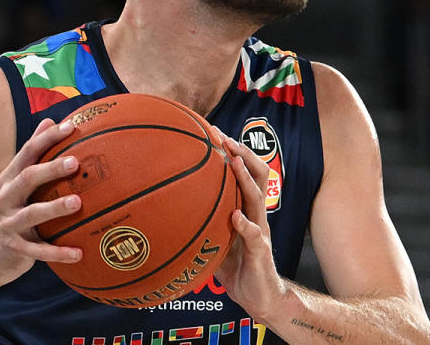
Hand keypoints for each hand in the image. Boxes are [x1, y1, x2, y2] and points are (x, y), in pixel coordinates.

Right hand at [0, 118, 82, 284]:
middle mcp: (6, 198)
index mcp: (10, 179)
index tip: (70, 127)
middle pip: (27, 178)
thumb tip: (50, 120)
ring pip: (32, 214)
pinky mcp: (14, 248)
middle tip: (75, 162)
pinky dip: (57, 253)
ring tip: (78, 202)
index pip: (28, 152)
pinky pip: (38, 251)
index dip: (47, 138)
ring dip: (55, 208)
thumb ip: (32, 154)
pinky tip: (79, 253)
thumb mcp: (16, 183)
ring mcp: (8, 223)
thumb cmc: (10, 212)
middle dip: (50, 169)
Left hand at [212, 127, 286, 320]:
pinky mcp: (261, 252)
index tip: (215, 132)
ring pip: (258, 198)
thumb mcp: (217, 238)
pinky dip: (246, 224)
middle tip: (225, 138)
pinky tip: (236, 216)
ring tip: (234, 162)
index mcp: (247, 209)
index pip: (246, 172)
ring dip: (245, 178)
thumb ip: (203, 221)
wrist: (259, 297)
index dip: (235, 151)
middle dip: (243, 153)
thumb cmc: (236, 267)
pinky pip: (254, 235)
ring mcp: (261, 232)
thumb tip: (169, 208)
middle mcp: (257, 215)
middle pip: (258, 175)